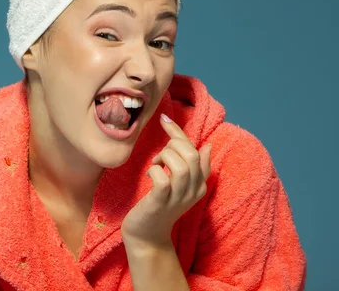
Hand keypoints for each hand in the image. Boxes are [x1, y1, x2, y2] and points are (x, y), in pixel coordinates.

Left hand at [121, 113, 211, 248]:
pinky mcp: (161, 203)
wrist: (147, 236)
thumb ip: (192, 166)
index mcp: (200, 184)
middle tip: (160, 154)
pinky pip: (163, 179)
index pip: (198, 151)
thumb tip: (208, 146)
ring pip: (181, 166)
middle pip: (192, 155)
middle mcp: (193, 191)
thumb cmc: (160, 205)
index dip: (180, 133)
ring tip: (156, 164)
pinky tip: (150, 173)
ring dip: (165, 157)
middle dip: (172, 145)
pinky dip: (155, 170)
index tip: (164, 119)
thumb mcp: (179, 185)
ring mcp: (178, 198)